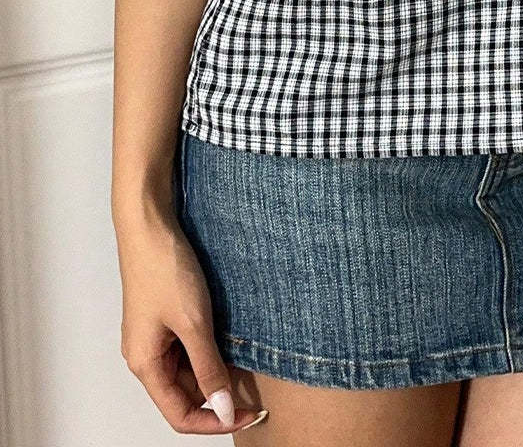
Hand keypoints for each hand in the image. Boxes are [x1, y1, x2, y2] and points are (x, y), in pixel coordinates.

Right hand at [115, 207, 266, 434]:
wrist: (149, 225)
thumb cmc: (164, 269)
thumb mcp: (194, 323)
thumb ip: (209, 368)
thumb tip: (223, 410)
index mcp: (145, 365)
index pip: (180, 415)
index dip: (214, 422)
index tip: (248, 414)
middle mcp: (146, 356)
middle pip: (183, 395)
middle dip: (217, 398)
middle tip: (253, 392)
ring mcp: (154, 336)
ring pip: (187, 371)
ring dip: (214, 372)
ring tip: (244, 364)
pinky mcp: (163, 318)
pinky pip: (186, 348)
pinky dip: (208, 351)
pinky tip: (229, 341)